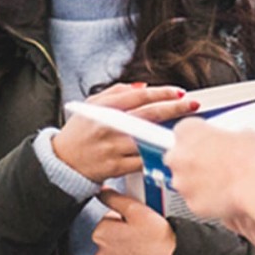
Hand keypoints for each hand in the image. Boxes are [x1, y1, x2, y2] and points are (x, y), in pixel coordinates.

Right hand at [53, 83, 198, 182]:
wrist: (63, 162)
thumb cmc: (80, 132)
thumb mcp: (92, 105)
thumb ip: (117, 92)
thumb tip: (143, 87)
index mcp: (104, 108)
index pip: (139, 96)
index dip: (162, 93)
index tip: (179, 93)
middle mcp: (109, 127)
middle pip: (149, 115)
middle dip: (174, 109)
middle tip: (192, 105)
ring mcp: (113, 148)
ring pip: (148, 140)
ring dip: (169, 134)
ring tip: (185, 130)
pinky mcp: (116, 167)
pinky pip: (143, 161)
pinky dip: (156, 156)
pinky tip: (168, 151)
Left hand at [93, 189, 175, 254]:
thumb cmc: (159, 241)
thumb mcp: (137, 210)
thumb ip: (115, 199)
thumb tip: (102, 193)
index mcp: (102, 233)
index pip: (109, 219)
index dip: (126, 219)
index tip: (138, 224)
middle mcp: (100, 254)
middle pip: (111, 238)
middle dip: (124, 236)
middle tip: (144, 237)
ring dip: (126, 253)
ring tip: (146, 252)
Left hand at [163, 118, 254, 221]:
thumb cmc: (252, 157)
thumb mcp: (243, 133)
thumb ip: (227, 137)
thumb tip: (233, 142)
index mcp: (187, 131)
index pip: (184, 131)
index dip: (199, 139)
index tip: (209, 144)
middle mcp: (177, 156)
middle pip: (178, 157)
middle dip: (194, 162)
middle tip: (216, 164)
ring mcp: (182, 182)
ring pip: (185, 182)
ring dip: (199, 182)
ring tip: (224, 182)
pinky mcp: (191, 204)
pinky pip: (196, 201)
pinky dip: (207, 200)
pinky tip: (225, 196)